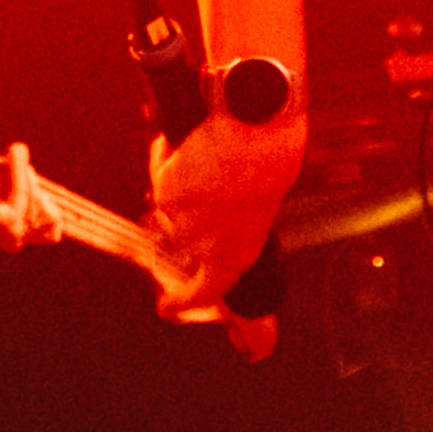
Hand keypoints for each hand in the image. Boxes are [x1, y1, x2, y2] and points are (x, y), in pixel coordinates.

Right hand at [145, 111, 300, 351]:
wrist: (258, 124)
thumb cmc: (271, 157)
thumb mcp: (258, 200)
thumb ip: (234, 218)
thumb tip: (212, 208)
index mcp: (239, 252)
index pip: (205, 291)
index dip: (182, 301)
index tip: (165, 307)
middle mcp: (207, 246)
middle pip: (181, 231)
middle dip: (191, 206)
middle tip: (204, 177)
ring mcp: (183, 222)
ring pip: (169, 198)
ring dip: (182, 175)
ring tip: (209, 149)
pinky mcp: (165, 193)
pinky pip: (161, 169)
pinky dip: (169, 154)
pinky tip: (193, 140)